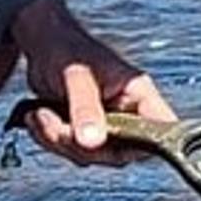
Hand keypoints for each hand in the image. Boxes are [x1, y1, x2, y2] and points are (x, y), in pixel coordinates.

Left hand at [13, 0, 173, 165]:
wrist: (43, 44)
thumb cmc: (67, 49)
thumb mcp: (77, 78)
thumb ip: (86, 109)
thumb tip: (92, 143)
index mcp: (138, 93)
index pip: (162, 127)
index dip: (153, 144)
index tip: (116, 144)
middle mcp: (128, 113)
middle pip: (120, 153)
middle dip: (82, 145)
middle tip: (58, 125)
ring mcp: (107, 126)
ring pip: (91, 156)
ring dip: (60, 141)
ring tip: (42, 113)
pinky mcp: (86, 133)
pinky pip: (72, 152)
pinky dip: (50, 140)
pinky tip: (38, 116)